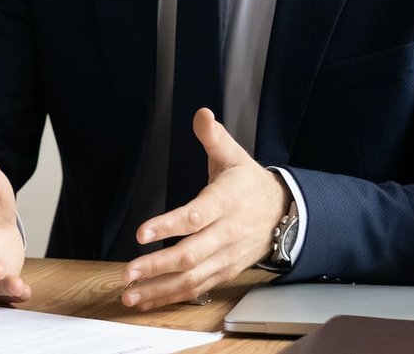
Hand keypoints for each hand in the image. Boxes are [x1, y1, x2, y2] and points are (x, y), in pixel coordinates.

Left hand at [119, 108, 287, 310]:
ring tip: (131, 294)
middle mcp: (226, 233)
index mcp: (226, 202)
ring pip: (193, 278)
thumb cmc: (249, 184)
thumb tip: (202, 114)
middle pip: (191, 254)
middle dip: (157, 265)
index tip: (142, 233)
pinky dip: (172, 297)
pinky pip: (198, 288)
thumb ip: (213, 137)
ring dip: (160, 288)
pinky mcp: (225, 271)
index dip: (169, 225)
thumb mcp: (234, 156)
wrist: (284, 213)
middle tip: (128, 271)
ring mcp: (226, 256)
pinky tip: (148, 299)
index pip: (196, 216)